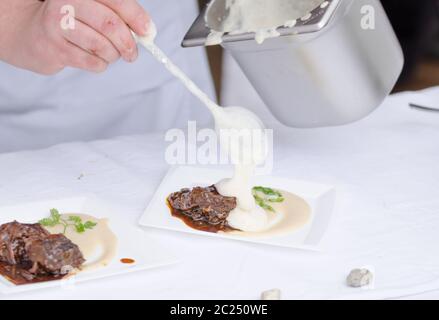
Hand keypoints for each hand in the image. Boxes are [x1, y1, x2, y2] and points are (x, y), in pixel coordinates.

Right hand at [0, 0, 149, 73]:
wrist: (28, 32)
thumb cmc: (69, 21)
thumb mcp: (91, 9)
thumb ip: (117, 15)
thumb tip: (147, 31)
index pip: (116, 1)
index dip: (137, 17)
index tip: (148, 32)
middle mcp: (67, 4)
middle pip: (110, 25)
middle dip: (128, 43)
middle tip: (132, 53)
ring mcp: (58, 26)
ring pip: (102, 46)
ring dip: (113, 55)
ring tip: (109, 54)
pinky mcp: (55, 49)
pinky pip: (92, 63)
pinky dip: (100, 65)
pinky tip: (93, 59)